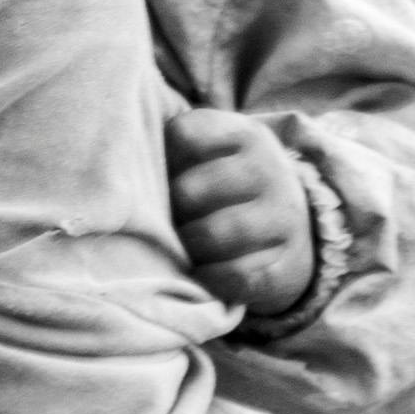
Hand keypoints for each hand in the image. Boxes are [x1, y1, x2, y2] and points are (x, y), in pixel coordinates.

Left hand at [165, 98, 321, 321]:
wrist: (293, 227)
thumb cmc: (228, 187)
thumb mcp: (213, 154)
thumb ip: (174, 150)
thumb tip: (121, 169)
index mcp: (245, 133)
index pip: (183, 135)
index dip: (163, 161)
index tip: (167, 176)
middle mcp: (268, 169)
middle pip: (188, 192)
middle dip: (171, 213)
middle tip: (169, 222)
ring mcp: (283, 216)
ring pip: (211, 235)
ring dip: (187, 248)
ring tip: (184, 248)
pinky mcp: (288, 262)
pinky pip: (236, 277)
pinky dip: (211, 280)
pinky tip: (204, 274)